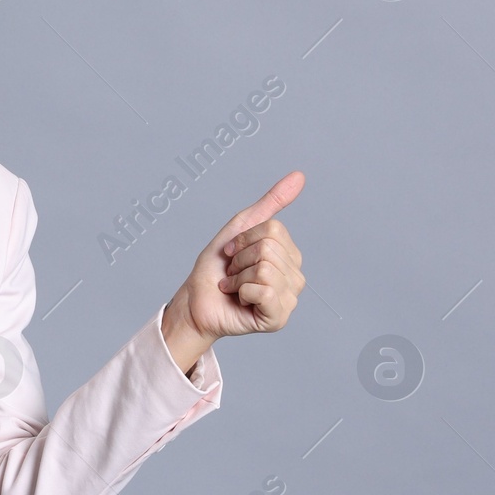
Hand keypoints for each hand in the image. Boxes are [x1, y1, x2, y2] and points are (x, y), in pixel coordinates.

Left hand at [162, 171, 305, 372]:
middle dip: (239, 259)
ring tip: (234, 287)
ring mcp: (289, 299)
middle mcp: (295, 277)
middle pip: (269, 248)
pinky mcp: (279, 318)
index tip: (232, 254)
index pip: (273, 230)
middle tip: (232, 273)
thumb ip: (270, 204)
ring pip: (266, 268)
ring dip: (238, 277)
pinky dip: (242, 292)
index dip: (243, 239)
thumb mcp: (240, 229)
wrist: (195, 302)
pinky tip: (240, 300)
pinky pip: (265, 291)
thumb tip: (299, 176)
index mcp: (289, 255)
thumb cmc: (215, 269)